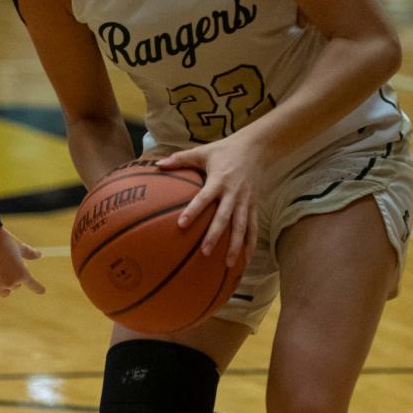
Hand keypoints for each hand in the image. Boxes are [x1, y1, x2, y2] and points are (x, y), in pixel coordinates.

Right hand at [0, 227, 45, 295]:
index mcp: (22, 273)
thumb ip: (29, 253)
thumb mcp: (19, 246)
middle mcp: (9, 282)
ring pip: (3, 291)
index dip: (38, 287)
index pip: (32, 284)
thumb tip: (39, 255)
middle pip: (15, 286)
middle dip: (14, 278)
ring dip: (3, 285)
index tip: (42, 291)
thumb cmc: (2, 239)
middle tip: (8, 264)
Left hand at [156, 134, 260, 268]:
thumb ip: (180, 159)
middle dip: (215, 235)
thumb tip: (157, 164)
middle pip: (224, 217)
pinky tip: (247, 259)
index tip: (181, 224)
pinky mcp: (254, 205)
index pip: (204, 197)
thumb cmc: (224, 150)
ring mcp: (246, 201)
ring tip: (228, 264)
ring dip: (236, 246)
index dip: (194, 210)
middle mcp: (233, 192)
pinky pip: (253, 227)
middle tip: (205, 253)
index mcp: (219, 180)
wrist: (255, 148)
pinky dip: (251, 243)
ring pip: (241, 226)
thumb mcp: (202, 152)